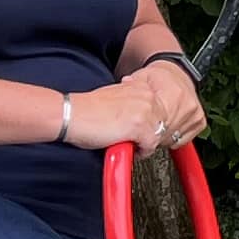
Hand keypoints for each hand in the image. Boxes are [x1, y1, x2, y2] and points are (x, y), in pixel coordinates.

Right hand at [68, 60, 204, 153]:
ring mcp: (145, 111)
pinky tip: (125, 146)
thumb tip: (148, 118)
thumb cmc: (89, 111)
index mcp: (142, 87)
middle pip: (166, 123)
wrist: (72, 114)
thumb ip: (136, 103)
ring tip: (131, 143)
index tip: (147, 132)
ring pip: (161, 135)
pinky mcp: (139, 127)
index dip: (157, 125)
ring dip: (148, 143)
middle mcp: (147, 96)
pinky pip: (151, 146)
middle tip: (138, 141)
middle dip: (155, 135)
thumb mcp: (117, 97)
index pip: (165, 109)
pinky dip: (140, 152)